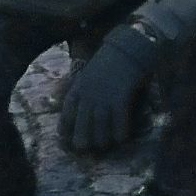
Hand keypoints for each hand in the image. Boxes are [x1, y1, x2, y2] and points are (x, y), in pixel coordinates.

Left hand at [57, 26, 160, 153]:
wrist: (129, 46)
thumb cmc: (110, 60)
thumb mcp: (88, 72)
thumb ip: (81, 89)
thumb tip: (70, 104)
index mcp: (78, 88)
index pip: (66, 115)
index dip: (66, 131)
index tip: (67, 141)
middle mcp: (88, 95)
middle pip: (81, 127)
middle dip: (83, 142)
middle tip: (88, 149)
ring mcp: (104, 97)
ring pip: (100, 129)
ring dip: (103, 141)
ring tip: (106, 145)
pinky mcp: (120, 97)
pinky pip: (119, 122)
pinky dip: (121, 132)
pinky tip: (123, 138)